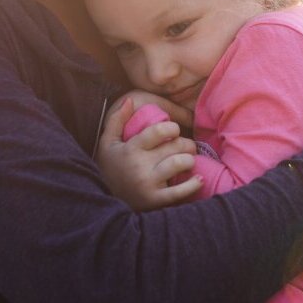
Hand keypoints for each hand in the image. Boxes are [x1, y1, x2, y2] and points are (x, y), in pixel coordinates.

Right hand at [95, 96, 200, 210]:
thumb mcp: (107, 143)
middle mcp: (140, 165)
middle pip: (174, 146)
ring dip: (190, 160)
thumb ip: (117, 120)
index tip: (173, 131)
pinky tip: (199, 179)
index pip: (159, 131)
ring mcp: (148, 183)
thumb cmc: (110, 168)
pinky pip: (180, 192)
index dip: (172, 128)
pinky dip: (193, 184)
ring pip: (180, 163)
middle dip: (186, 143)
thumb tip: (130, 100)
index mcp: (131, 148)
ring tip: (188, 160)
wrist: (103, 203)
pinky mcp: (154, 200)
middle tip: (187, 146)